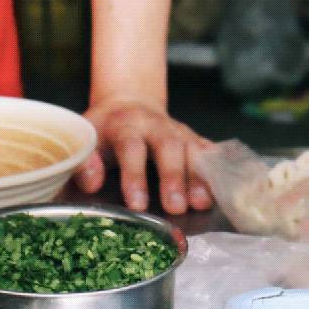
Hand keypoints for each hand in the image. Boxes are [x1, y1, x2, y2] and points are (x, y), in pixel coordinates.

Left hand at [76, 97, 212, 214]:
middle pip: (168, 147)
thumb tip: (91, 184)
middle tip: (176, 207)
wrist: (129, 101)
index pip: (131, 147)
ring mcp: (178, 130)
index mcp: (126, 124)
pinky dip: (217, 170)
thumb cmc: (106, 129)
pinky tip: (222, 189)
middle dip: (173, 177)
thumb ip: (86, 161)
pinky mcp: (194, 138)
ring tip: (201, 203)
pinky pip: (209, 152)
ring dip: (198, 177)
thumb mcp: (87, 137)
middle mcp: (156, 124)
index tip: (137, 204)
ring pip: (193, 150)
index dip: (134, 175)